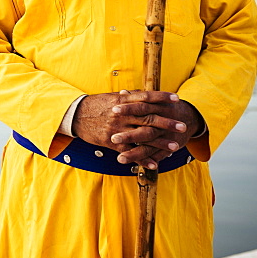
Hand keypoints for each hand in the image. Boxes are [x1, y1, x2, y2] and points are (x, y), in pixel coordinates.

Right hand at [72, 90, 202, 168]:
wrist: (74, 116)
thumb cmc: (95, 106)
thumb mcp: (110, 98)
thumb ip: (128, 97)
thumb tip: (142, 93)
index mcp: (122, 101)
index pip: (146, 97)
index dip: (162, 97)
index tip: (176, 99)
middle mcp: (121, 114)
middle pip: (148, 118)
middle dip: (167, 123)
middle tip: (182, 126)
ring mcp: (117, 129)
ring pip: (142, 136)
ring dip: (160, 143)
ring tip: (175, 147)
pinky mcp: (111, 142)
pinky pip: (130, 152)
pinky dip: (143, 159)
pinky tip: (155, 164)